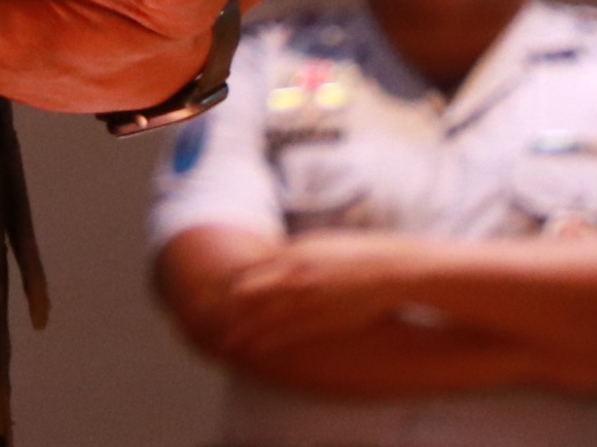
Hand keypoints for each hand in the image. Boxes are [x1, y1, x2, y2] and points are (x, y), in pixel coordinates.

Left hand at [204, 236, 421, 357]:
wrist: (394, 270)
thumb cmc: (359, 257)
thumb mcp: (318, 246)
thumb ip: (295, 255)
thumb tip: (278, 258)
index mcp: (291, 255)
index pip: (247, 271)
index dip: (225, 286)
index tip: (207, 296)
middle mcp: (294, 273)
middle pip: (245, 292)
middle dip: (222, 309)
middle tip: (202, 322)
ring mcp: (308, 296)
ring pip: (261, 315)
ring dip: (240, 329)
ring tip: (221, 342)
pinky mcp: (324, 316)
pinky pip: (287, 332)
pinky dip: (266, 340)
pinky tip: (253, 350)